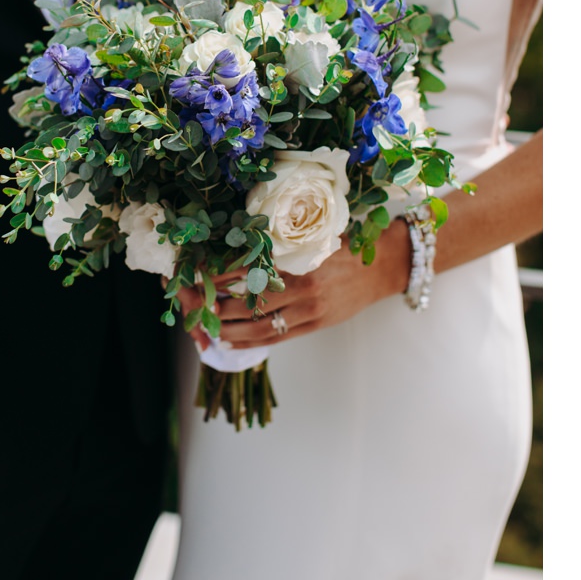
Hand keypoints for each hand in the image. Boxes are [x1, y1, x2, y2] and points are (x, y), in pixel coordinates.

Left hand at [177, 226, 409, 349]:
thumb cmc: (345, 247)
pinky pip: (278, 338)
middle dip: (218, 306)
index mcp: (299, 260)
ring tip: (210, 327)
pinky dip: (252, 342)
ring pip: (260, 326)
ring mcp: (310, 310)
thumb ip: (282, 245)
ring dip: (231, 329)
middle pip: (249, 303)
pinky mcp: (317, 324)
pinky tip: (235, 341)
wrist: (384, 266)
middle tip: (196, 304)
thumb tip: (241, 246)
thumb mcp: (314, 237)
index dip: (220, 275)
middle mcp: (303, 287)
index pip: (248, 270)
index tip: (199, 276)